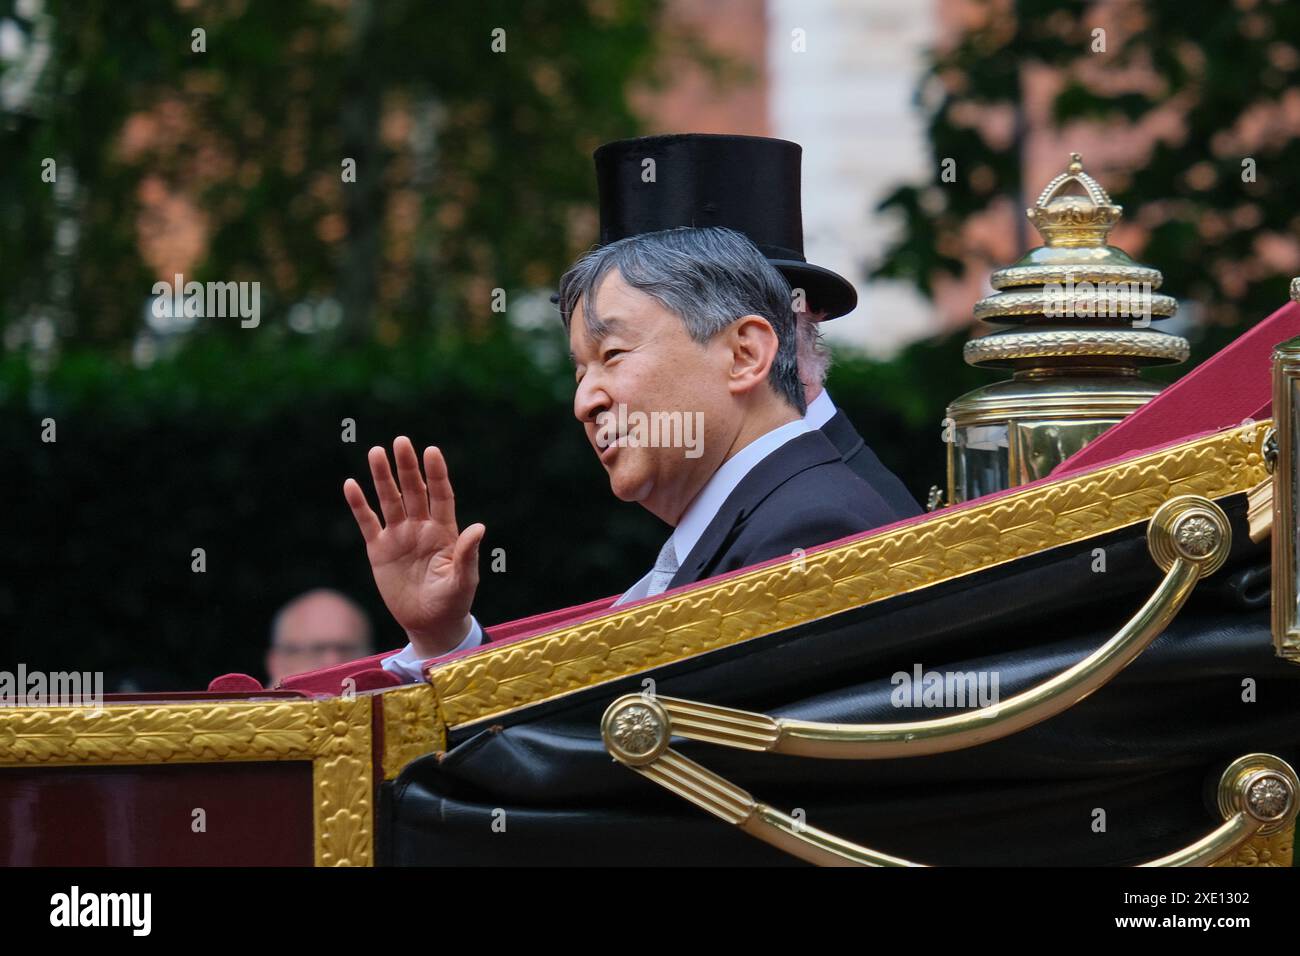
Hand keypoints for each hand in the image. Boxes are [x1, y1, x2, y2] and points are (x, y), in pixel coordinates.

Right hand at [343, 437, 484, 657]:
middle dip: (407, 467)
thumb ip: (468, 554)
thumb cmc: (453, 601)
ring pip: (389, 500)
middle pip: (413, 491)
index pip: (441, 495)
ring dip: (382, 477)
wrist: (430, 623)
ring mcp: (399, 536)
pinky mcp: (379, 550)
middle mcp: (421, 527)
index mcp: (445, 531)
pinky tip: (350, 484)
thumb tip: (479, 527)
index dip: (436, 474)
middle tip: (401, 441)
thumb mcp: (464, 581)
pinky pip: (367, 522)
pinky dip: (359, 505)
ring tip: (375, 452)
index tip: (432, 451)